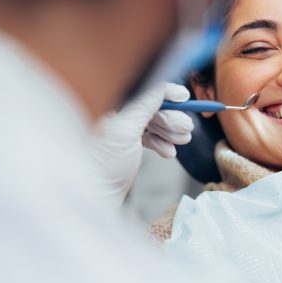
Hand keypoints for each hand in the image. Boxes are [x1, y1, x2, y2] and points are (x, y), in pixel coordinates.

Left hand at [91, 82, 192, 205]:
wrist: (96, 196)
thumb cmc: (101, 166)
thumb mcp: (124, 130)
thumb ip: (143, 104)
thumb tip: (161, 85)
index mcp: (106, 103)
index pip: (141, 88)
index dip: (164, 92)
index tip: (184, 97)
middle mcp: (113, 112)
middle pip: (151, 105)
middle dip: (171, 118)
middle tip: (185, 129)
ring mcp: (120, 128)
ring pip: (154, 121)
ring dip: (170, 131)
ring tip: (179, 142)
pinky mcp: (127, 143)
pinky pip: (151, 136)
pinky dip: (162, 143)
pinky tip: (167, 152)